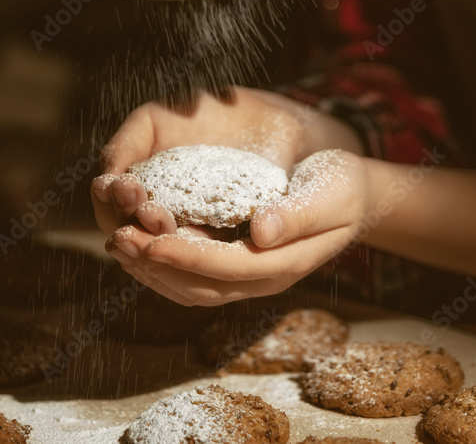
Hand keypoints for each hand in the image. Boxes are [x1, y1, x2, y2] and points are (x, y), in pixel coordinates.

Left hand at [104, 149, 369, 305]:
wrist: (356, 196)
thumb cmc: (342, 188)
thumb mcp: (329, 194)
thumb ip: (296, 215)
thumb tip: (260, 230)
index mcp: (285, 263)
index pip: (227, 267)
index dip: (186, 255)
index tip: (151, 239)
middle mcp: (264, 279)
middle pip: (201, 286)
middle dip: (156, 266)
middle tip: (119, 239)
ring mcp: (251, 277)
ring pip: (192, 288)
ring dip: (153, 270)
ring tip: (120, 241)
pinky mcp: (240, 264)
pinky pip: (195, 276)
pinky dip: (164, 264)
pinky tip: (142, 241)